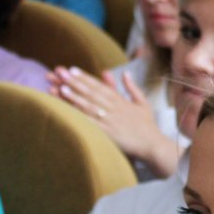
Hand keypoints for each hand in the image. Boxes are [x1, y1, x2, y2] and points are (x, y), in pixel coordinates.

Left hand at [53, 68, 179, 175]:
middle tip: (61, 73)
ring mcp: (110, 120)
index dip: (85, 77)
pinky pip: (90, 123)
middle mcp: (113, 108)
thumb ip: (132, 87)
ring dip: (74, 96)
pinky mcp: (108, 133)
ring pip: (89, 106)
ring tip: (61, 88)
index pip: (99, 86)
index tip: (72, 69)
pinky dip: (79, 116)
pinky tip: (69, 111)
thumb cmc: (148, 125)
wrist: (153, 144)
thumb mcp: (143, 102)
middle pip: (91, 93)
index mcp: (120, 100)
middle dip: (75, 82)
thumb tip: (125, 73)